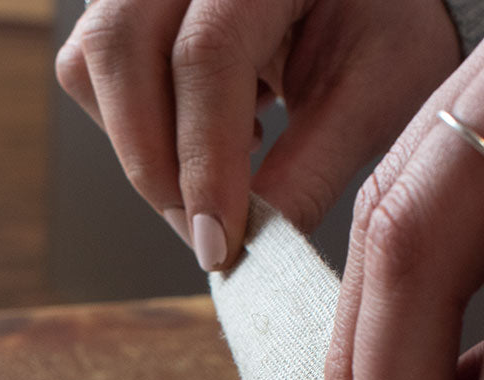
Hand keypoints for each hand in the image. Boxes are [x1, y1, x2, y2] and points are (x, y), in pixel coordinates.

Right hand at [56, 0, 459, 268]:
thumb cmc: (391, 28)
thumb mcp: (371, 99)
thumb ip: (309, 173)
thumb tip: (252, 251)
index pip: (205, 56)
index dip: (205, 164)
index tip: (217, 247)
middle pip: (119, 49)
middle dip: (157, 165)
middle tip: (209, 235)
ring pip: (92, 61)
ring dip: (142, 146)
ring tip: (222, 175)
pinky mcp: (133, 1)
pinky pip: (95, 67)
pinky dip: (137, 123)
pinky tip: (209, 136)